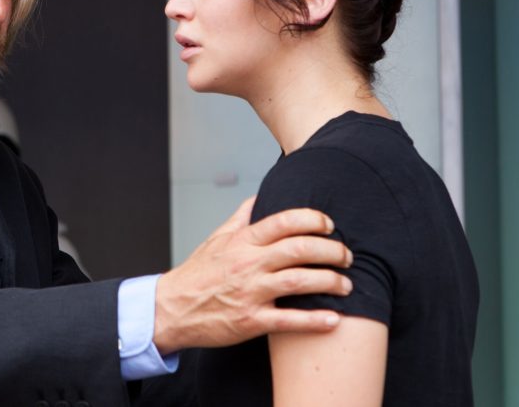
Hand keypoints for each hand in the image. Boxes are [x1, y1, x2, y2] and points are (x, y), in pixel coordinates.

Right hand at [152, 196, 352, 354]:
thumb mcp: (216, 239)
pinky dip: (315, 320)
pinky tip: (334, 319)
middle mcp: (248, 264)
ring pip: (300, 282)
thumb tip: (259, 198)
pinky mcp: (251, 321)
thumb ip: (241, 218)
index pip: (285, 221)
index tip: (329, 225)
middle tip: (347, 256)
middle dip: (332, 251)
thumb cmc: (197, 274)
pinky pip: (289, 321)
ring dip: (331, 282)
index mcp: (242, 241)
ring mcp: (250, 293)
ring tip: (347, 284)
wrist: (171, 310)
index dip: (313, 220)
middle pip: (300, 249)